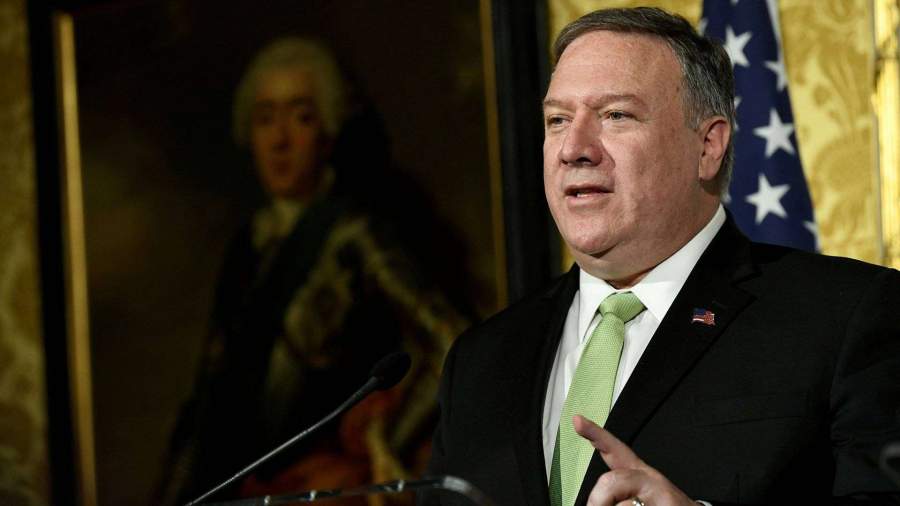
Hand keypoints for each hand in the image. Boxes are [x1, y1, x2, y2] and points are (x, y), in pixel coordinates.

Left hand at [573, 415, 695, 505]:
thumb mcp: (635, 498)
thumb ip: (614, 492)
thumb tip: (594, 501)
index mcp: (636, 473)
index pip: (614, 449)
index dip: (595, 434)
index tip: (577, 419)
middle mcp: (647, 477)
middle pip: (611, 481)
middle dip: (599, 501)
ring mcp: (659, 490)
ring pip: (623, 504)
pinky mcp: (670, 503)